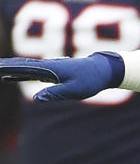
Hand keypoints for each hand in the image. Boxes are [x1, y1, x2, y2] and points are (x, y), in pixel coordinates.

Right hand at [0, 53, 123, 101]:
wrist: (105, 70)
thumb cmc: (91, 80)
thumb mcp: (75, 90)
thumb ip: (56, 93)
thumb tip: (37, 98)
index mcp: (51, 68)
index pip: (24, 68)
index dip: (8, 68)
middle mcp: (48, 65)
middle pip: (21, 65)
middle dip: (4, 67)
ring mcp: (50, 68)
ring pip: (25, 68)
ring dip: (9, 69)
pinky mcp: (53, 72)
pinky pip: (31, 72)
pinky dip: (19, 73)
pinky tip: (11, 76)